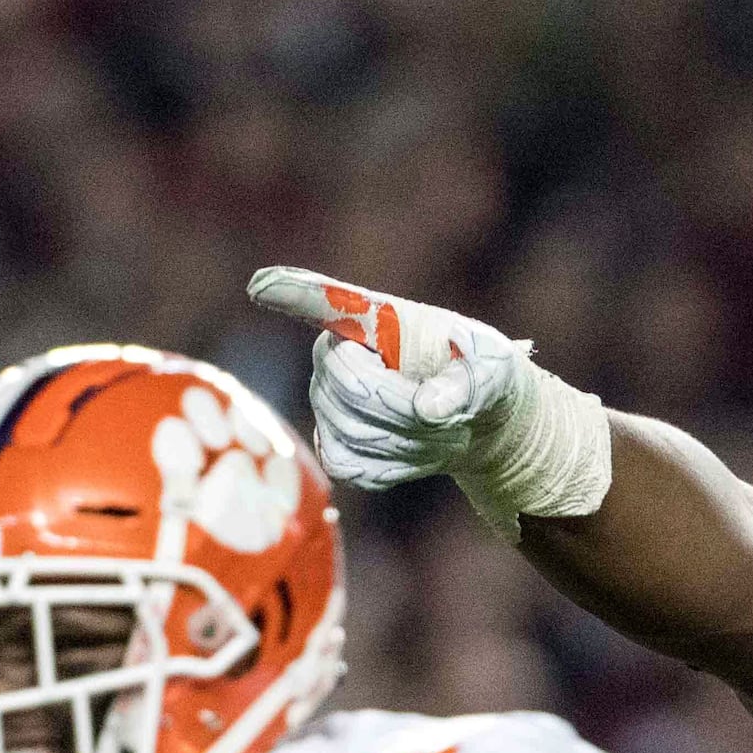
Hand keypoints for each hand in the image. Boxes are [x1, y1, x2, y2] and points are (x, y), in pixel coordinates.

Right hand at [246, 266, 542, 491]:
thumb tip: (431, 409)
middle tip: (449, 415)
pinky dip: (394, 468)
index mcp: (372, 317)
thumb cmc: (478, 376)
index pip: (324, 300)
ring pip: (353, 431)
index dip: (292, 292)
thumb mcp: (490, 371)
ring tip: (441, 431)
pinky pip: (352, 466)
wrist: (475, 419)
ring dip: (409, 442)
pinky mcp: (332, 445)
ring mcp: (325, 401)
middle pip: (348, 385)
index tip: (262, 285)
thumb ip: (465, 385)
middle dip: (403, 408)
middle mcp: (334, 353)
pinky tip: (417, 452)